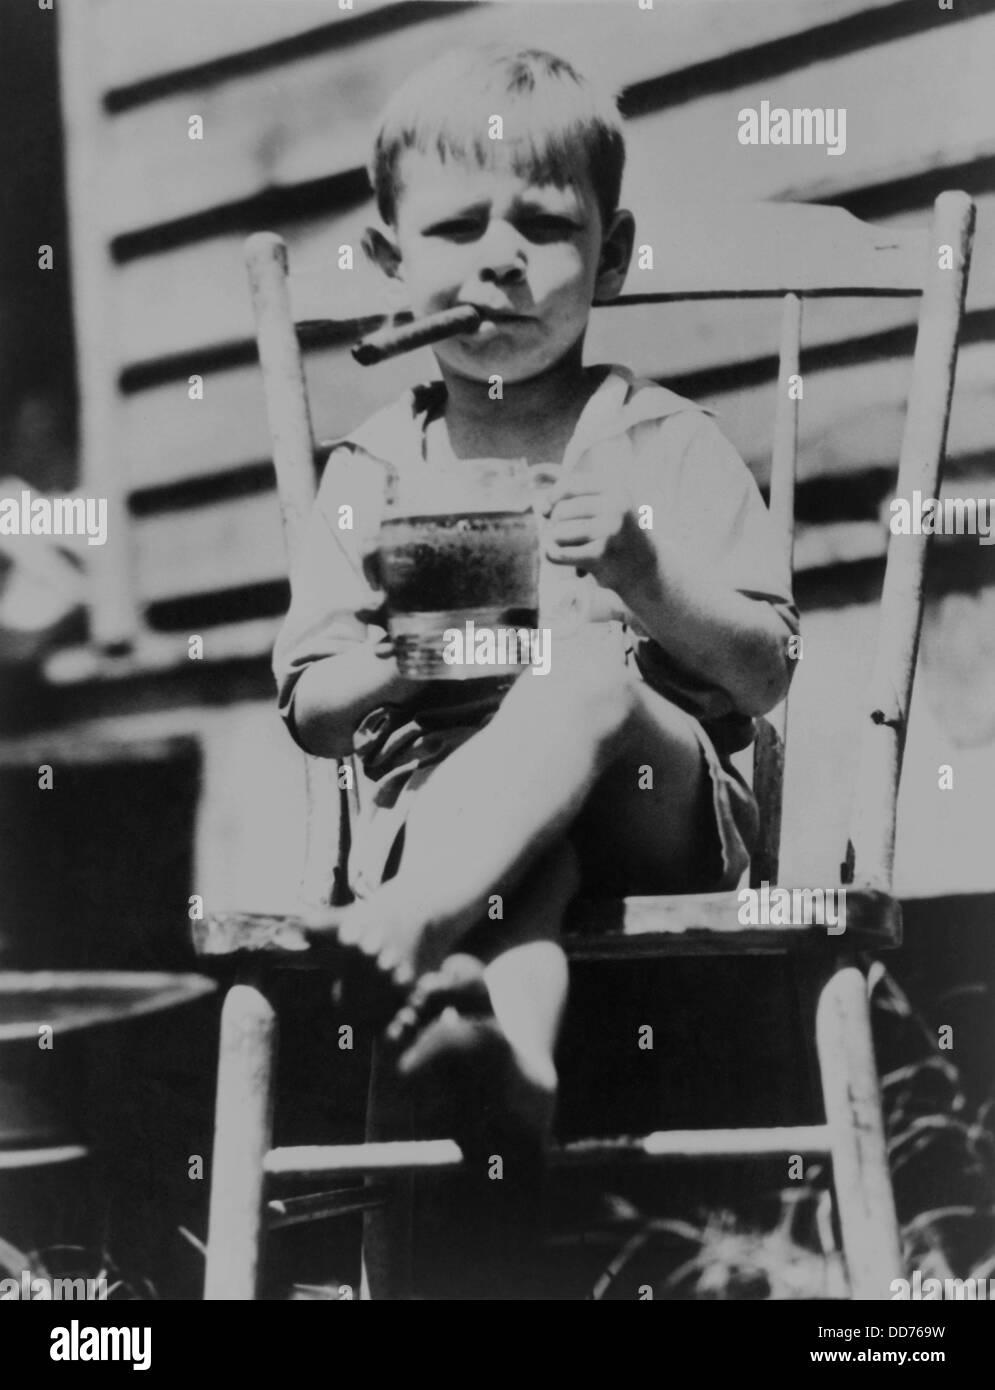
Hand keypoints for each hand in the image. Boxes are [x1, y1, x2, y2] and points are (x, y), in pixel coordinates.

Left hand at [540, 454, 650, 592]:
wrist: (645, 567)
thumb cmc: (616, 532)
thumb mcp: (604, 504)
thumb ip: (572, 492)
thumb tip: (536, 497)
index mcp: (615, 488)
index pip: (568, 485)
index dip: (551, 497)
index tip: (547, 509)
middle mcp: (615, 506)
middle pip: (561, 511)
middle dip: (555, 524)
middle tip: (563, 534)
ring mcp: (609, 531)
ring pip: (558, 532)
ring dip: (555, 541)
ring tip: (565, 545)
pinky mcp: (600, 556)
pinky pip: (558, 553)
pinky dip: (551, 555)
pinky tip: (556, 555)